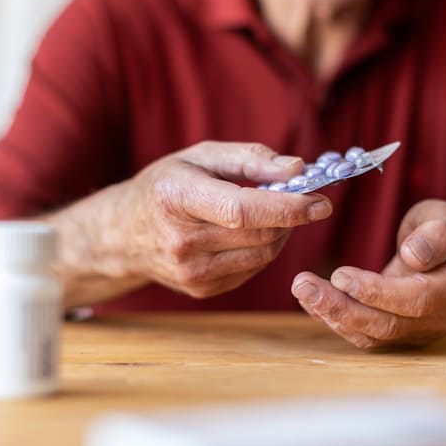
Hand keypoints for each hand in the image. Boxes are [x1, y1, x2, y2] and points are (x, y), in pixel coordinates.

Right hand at [114, 141, 331, 297]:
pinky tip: (250, 232)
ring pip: (263, 254)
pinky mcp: (201, 289)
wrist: (123, 234)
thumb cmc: (166, 186)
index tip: (321, 201)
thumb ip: (250, 158)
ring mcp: (190, 272)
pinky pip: (252, 269)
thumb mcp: (200, 157)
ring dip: (282, 233)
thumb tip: (297, 169)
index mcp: (176, 199)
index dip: (287, 207)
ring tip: (274, 212)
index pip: (242, 210)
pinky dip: (264, 248)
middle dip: (292, 217)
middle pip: (260, 234)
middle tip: (304, 198)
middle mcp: (181, 241)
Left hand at [291, 200, 445, 348]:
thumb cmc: (443, 232)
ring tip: (302, 289)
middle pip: (388, 324)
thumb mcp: (445, 219)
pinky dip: (335, 319)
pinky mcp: (397, 336)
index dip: (378, 292)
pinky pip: (364, 335)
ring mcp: (418, 332)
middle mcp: (441, 318)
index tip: (341, 275)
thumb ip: (436, 234)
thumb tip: (414, 255)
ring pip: (372, 335)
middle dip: (342, 308)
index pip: (418, 299)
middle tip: (303, 285)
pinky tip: (311, 301)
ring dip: (332, 315)